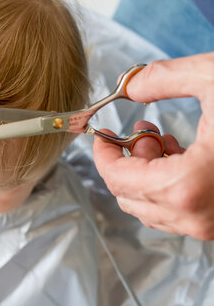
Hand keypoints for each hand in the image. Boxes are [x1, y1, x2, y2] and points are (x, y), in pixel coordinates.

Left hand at [93, 52, 213, 239]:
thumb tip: (130, 86)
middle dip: (126, 161)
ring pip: (151, 208)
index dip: (102, 154)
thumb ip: (163, 79)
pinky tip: (185, 154)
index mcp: (186, 186)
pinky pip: (177, 212)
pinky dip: (168, 185)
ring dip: (146, 173)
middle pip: (129, 197)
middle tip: (143, 130)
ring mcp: (211, 226)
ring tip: (164, 138)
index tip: (101, 135)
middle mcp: (196, 216)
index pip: (117, 179)